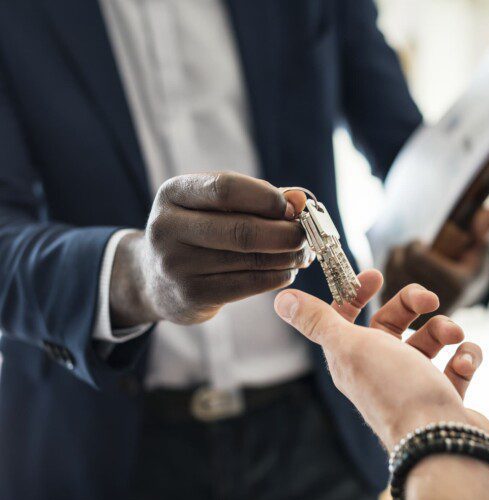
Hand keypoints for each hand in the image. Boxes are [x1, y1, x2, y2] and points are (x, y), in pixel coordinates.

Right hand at [110, 172, 311, 326]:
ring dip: (286, 256)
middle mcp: (167, 228)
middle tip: (306, 236)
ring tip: (302, 253)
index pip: (226, 188)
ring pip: (249, 259)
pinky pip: (247, 284)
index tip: (293, 207)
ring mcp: (176, 265)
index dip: (267, 198)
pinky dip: (276, 277)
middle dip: (284, 233)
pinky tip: (287, 271)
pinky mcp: (191, 295)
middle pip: (242, 229)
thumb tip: (299, 199)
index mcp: (173, 193)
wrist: (154, 279)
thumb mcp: (215, 206)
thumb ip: (258, 198)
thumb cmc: (198, 232)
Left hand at [274, 269, 488, 448]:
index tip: (377, 275)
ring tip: (454, 336)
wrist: (441, 441)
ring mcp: (414, 384)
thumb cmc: (395, 390)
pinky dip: (465, 356)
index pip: (347, 317)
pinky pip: (457, 364)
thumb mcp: (350, 347)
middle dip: (412, 304)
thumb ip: (318, 321)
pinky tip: (465, 362)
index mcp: (352, 359)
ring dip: (444, 329)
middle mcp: (380, 370)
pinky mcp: (444, 396)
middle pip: (392, 323)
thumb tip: (281, 299)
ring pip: (429, 341)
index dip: (357, 293)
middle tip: (430, 300)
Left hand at [383, 207, 488, 323]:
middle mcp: (436, 304)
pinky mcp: (403, 321)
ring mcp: (418, 315)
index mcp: (456, 285)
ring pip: (389, 276)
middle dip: (403, 252)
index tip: (421, 243)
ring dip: (394, 262)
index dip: (415, 245)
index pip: (416, 256)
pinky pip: (383, 289)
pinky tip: (399, 274)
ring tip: (407, 261)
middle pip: (400, 265)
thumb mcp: (478, 247)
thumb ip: (484, 228)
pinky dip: (387, 276)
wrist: (459, 297)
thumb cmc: (467, 265)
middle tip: (413, 251)